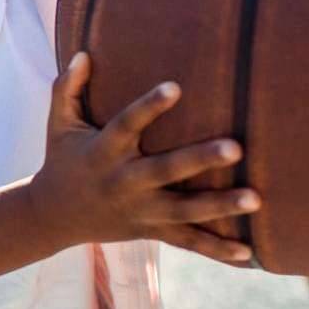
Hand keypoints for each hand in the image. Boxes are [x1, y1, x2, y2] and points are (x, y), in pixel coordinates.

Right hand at [27, 52, 260, 264]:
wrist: (52, 216)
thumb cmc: (62, 159)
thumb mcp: (58, 124)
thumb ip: (67, 87)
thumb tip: (82, 53)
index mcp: (103, 151)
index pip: (127, 125)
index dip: (149, 106)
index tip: (176, 86)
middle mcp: (123, 182)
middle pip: (165, 170)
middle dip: (200, 159)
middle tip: (237, 147)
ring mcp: (140, 210)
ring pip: (184, 210)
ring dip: (220, 206)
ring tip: (256, 199)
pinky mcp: (150, 230)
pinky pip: (187, 242)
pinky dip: (217, 250)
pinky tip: (249, 255)